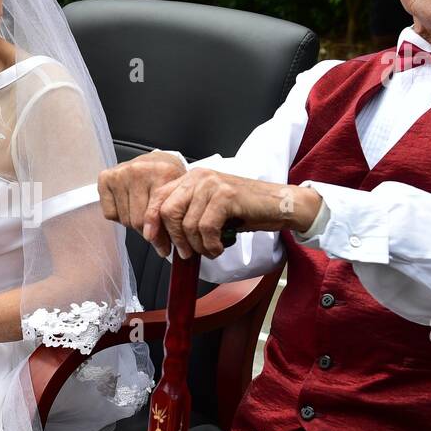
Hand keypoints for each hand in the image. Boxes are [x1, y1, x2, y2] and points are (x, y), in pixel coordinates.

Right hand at [97, 150, 187, 254]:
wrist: (157, 161)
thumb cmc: (168, 180)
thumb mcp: (178, 194)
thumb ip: (172, 216)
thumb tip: (163, 246)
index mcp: (163, 172)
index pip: (155, 214)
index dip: (159, 236)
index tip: (163, 248)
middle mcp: (139, 170)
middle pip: (138, 220)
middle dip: (147, 233)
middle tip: (154, 234)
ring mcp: (121, 173)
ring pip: (125, 219)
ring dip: (134, 224)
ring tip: (142, 215)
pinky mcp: (106, 178)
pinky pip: (110, 214)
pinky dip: (119, 216)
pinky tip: (128, 206)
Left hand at [145, 168, 322, 258]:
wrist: (279, 205)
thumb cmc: (244, 210)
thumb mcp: (209, 209)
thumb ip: (186, 216)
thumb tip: (163, 238)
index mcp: (190, 178)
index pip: (158, 198)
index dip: (152, 223)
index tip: (157, 244)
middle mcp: (198, 177)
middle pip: (167, 211)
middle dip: (173, 238)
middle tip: (185, 253)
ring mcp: (212, 184)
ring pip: (187, 224)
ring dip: (197, 246)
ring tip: (209, 250)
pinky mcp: (226, 196)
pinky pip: (206, 228)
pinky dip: (211, 245)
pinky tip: (219, 247)